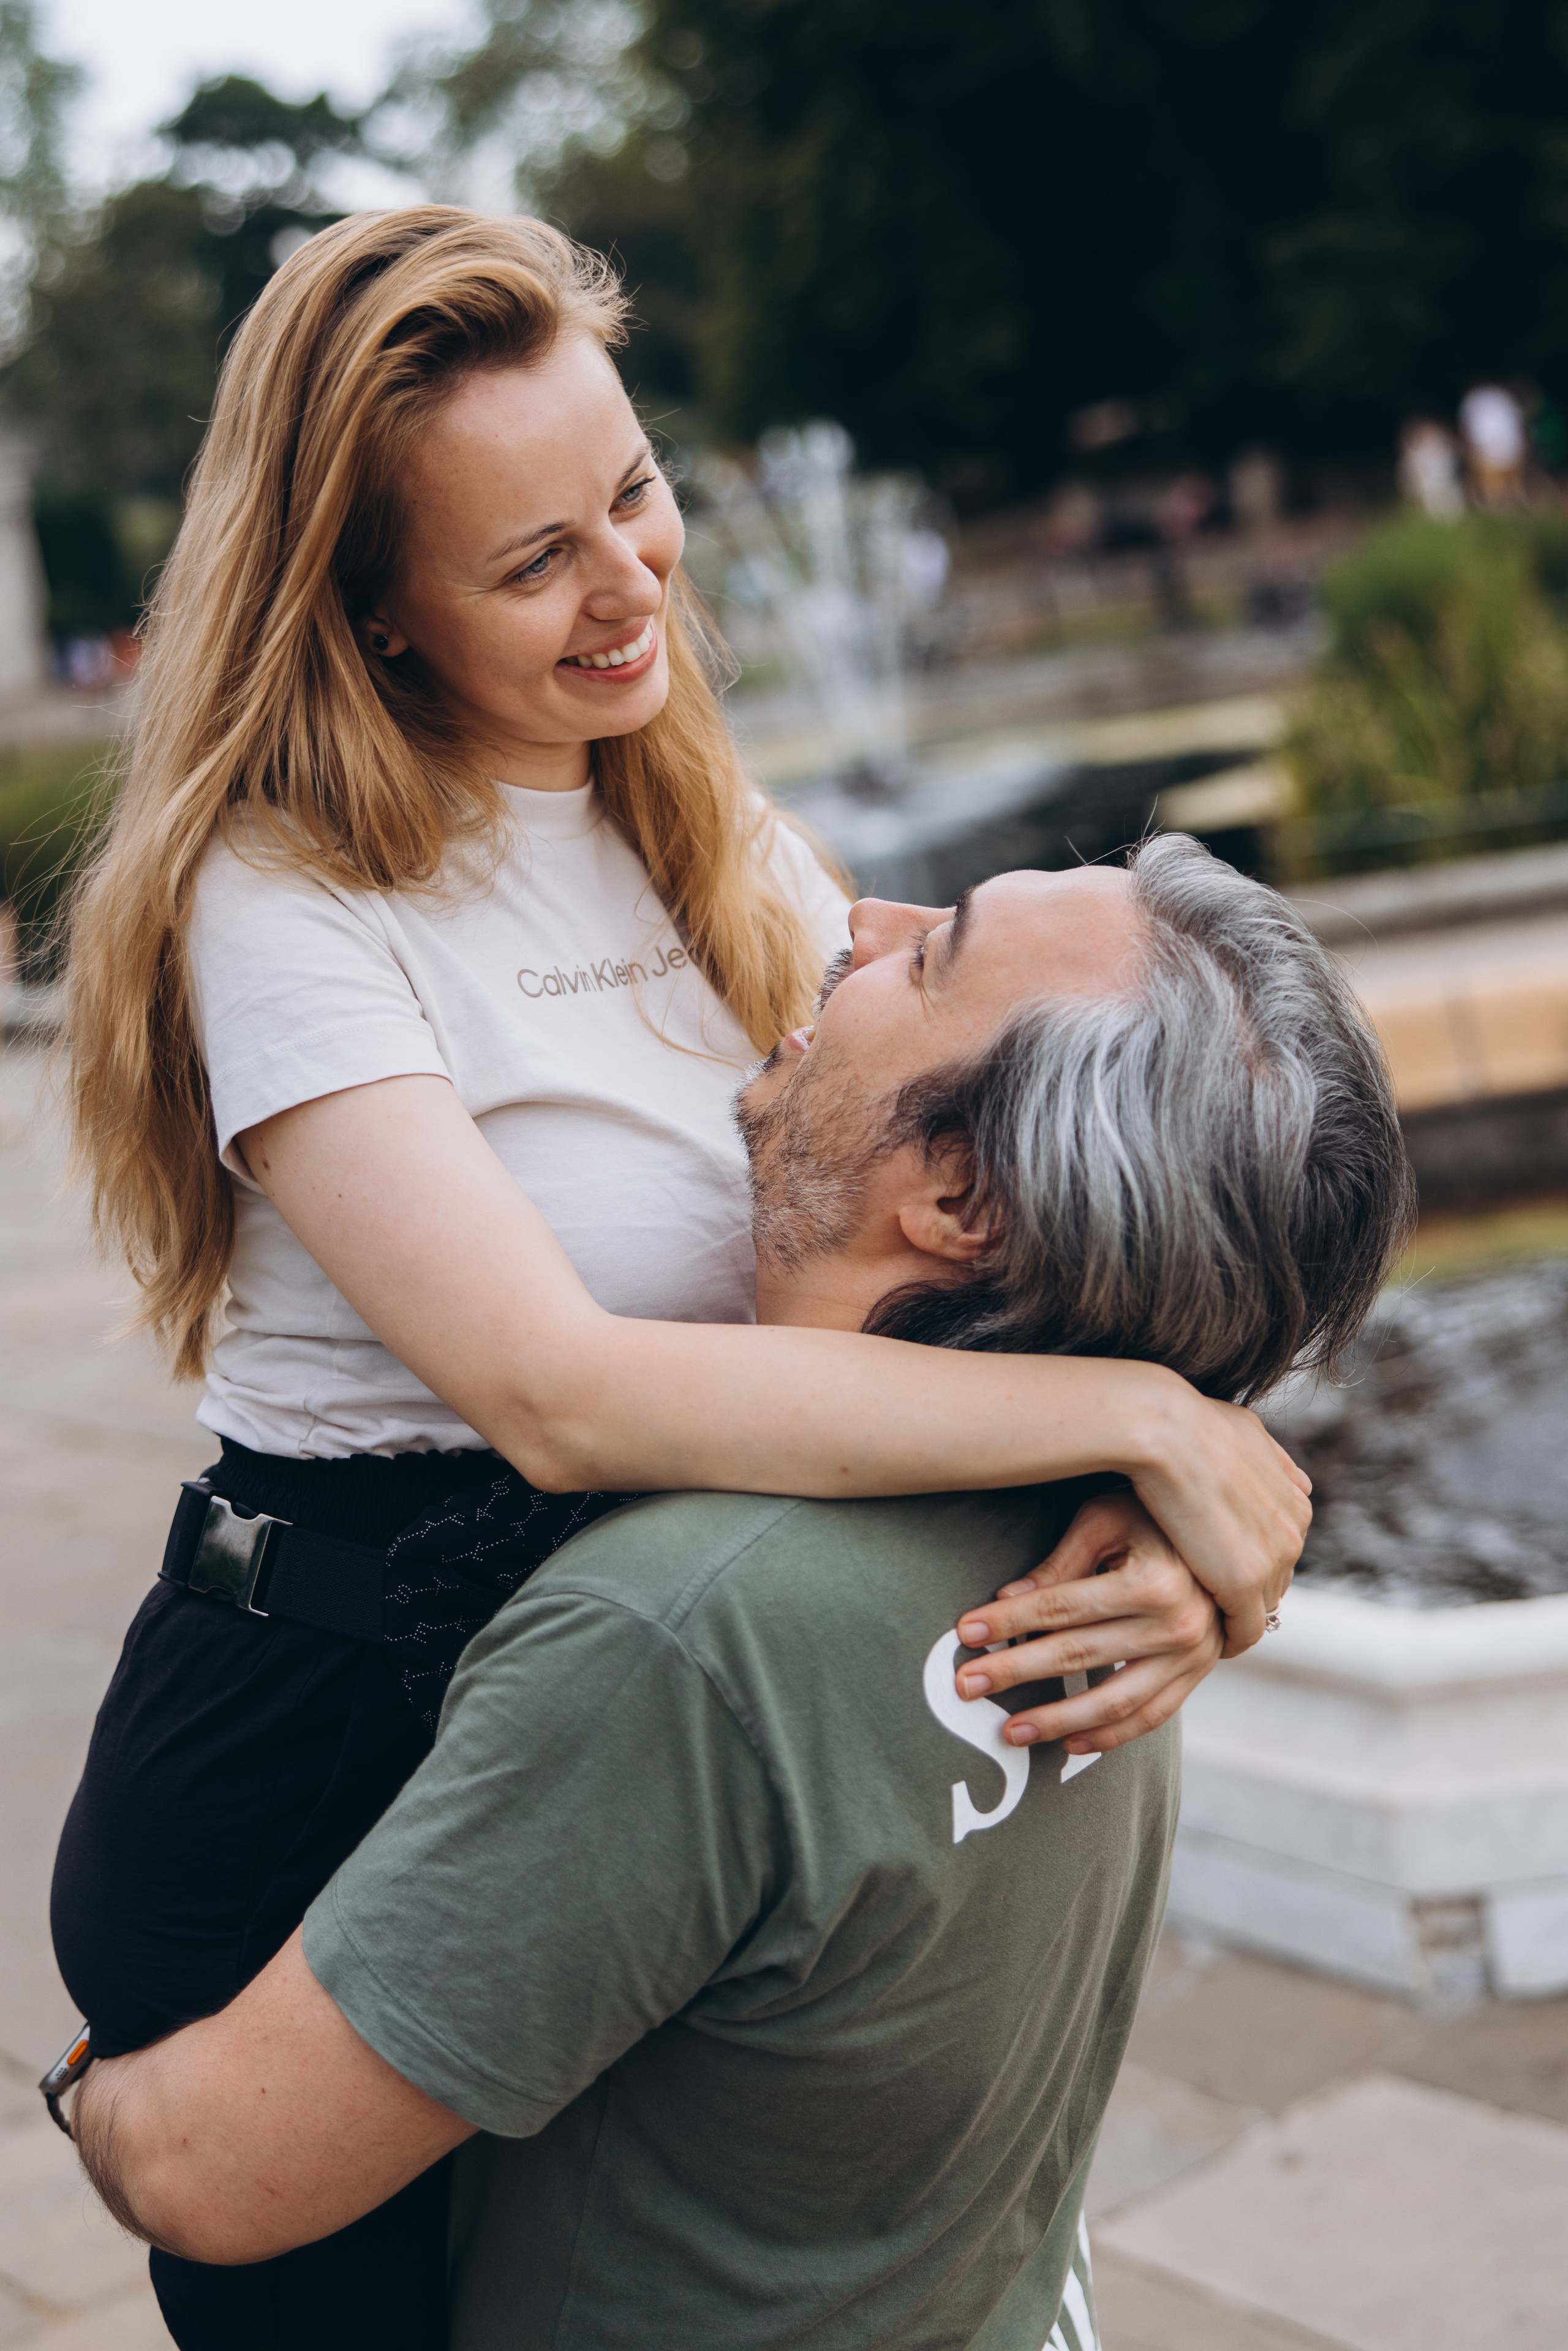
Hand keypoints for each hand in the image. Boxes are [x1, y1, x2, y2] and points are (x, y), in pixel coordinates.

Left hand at [951, 1492, 1222, 1754]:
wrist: (1226, 1535)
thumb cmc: (1154, 1515)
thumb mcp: (1107, 1518)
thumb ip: (1062, 1560)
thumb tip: (1008, 1597)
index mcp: (1154, 1580)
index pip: (1063, 1607)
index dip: (1009, 1620)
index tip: (965, 1632)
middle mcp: (1179, 1624)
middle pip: (1078, 1655)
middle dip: (1015, 1671)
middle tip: (964, 1686)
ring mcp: (1193, 1657)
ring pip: (1113, 1702)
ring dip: (1056, 1720)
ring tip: (1008, 1732)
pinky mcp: (1196, 1675)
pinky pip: (1150, 1718)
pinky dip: (1108, 1737)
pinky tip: (1066, 1744)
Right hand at [1127, 1382, 1309, 1654]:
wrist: (1163, 1430)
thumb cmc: (1189, 1424)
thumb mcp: (1247, 1432)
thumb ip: (1274, 1460)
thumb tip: (1299, 1479)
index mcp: (1295, 1500)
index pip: (1280, 1550)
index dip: (1250, 1562)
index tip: (1221, 1572)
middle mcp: (1294, 1531)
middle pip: (1274, 1581)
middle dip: (1246, 1593)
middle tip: (1209, 1603)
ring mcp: (1273, 1560)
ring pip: (1260, 1608)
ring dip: (1235, 1618)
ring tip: (1203, 1624)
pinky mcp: (1244, 1585)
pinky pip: (1245, 1630)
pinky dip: (1229, 1640)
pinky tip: (1206, 1642)